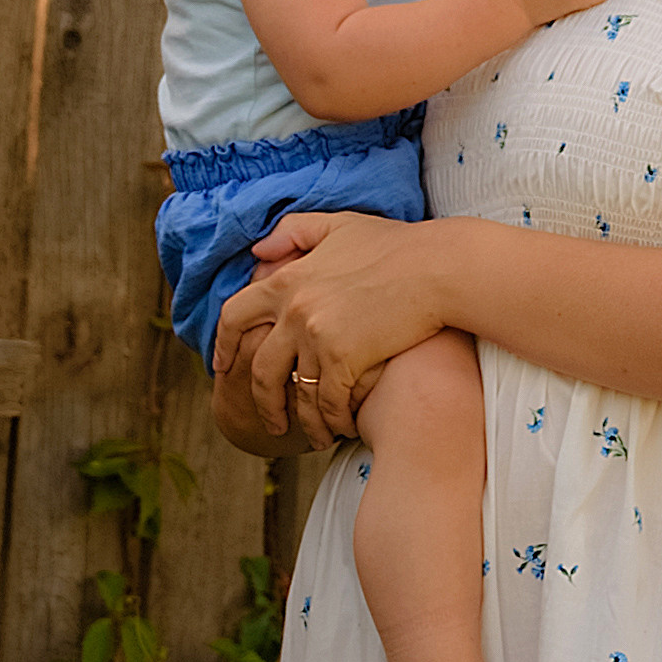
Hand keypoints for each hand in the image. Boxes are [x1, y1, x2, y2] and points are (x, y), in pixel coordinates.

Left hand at [225, 209, 448, 440]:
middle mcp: (294, 310)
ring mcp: (317, 336)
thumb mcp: (338, 226)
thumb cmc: (396, 246)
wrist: (438, 268)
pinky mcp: (345, 357)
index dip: (223, 346)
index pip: (234, 318)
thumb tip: (258, 252)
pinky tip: (342, 426)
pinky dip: (332, 419)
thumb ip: (294, 233)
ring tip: (314, 436)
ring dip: (302, 421)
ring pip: (295, 393)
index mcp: (287, 279)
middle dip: (261, 401)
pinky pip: (328, 401)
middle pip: (259, 369)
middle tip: (270, 420)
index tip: (223, 367)